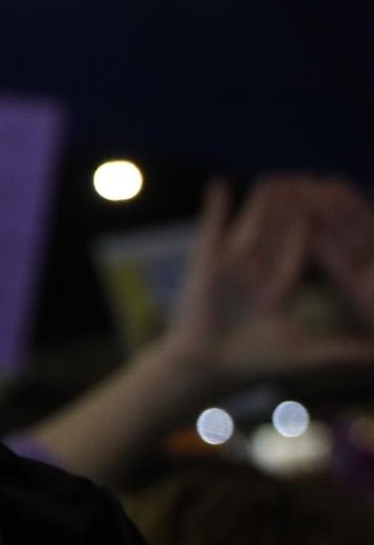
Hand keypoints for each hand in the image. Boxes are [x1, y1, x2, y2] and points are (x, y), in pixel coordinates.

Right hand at [156, 175, 373, 394]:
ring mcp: (228, 264)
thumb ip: (342, 351)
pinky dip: (215, 206)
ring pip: (249, 225)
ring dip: (260, 202)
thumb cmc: (251, 364)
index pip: (301, 252)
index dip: (315, 229)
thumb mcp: (305, 354)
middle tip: (304, 180)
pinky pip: (211, 227)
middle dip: (290, 208)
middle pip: (277, 233)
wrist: (203, 366)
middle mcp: (254, 274)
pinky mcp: (203, 260)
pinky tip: (220, 183)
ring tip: (272, 177)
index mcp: (278, 291)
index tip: (330, 206)